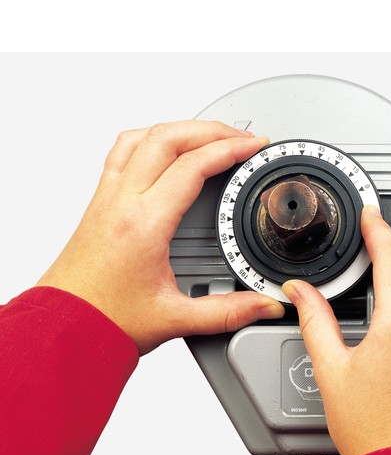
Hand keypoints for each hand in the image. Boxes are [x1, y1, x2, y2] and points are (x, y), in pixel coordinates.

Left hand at [37, 121, 284, 354]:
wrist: (64, 326)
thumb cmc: (105, 319)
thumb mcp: (176, 318)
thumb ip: (227, 313)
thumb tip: (262, 305)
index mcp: (143, 224)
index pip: (192, 166)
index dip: (229, 149)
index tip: (252, 146)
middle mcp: (121, 202)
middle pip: (167, 137)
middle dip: (211, 130)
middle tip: (240, 137)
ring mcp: (107, 197)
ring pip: (142, 136)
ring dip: (180, 128)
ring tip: (208, 135)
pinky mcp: (100, 202)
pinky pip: (123, 150)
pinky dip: (151, 138)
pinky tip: (165, 148)